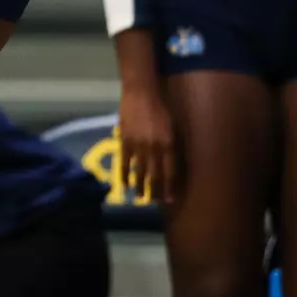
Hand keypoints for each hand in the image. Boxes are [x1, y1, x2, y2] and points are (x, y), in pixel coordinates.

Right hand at [117, 81, 175, 204]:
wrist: (140, 93)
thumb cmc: (160, 107)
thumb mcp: (172, 127)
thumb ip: (171, 145)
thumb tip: (171, 162)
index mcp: (168, 144)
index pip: (170, 171)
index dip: (169, 187)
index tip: (170, 199)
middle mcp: (154, 147)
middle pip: (155, 175)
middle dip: (156, 192)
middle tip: (155, 203)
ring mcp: (138, 145)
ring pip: (140, 172)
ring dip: (141, 187)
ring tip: (141, 198)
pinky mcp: (124, 141)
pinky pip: (124, 162)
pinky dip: (125, 175)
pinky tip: (125, 184)